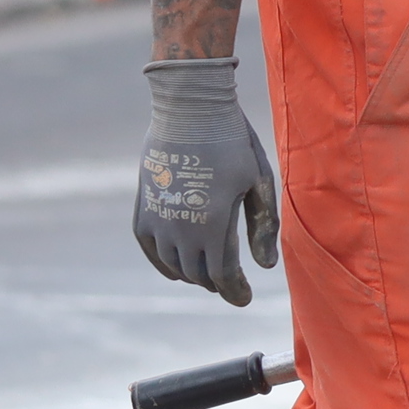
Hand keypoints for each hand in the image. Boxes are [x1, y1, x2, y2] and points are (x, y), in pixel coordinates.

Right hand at [134, 56, 278, 306]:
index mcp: (212, 222)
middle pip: (198, 274)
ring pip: (174, 265)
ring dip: (194, 274)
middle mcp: (180, 227)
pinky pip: (150, 249)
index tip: (245, 299)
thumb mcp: (258, 181)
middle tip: (232, 283)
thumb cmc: (233, 142)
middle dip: (217, 283)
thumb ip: (263, 226)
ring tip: (211, 273)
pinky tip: (179, 267)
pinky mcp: (143, 208)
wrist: (189, 110)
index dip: (234, 291)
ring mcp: (157, 219)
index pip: (221, 275)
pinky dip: (165, 263)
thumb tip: (265, 267)